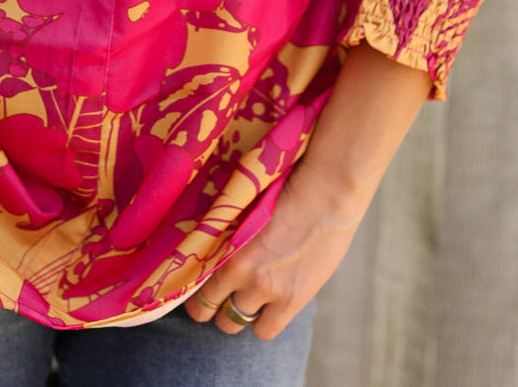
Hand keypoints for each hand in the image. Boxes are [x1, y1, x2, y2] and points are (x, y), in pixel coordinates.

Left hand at [184, 43, 431, 338]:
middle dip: (209, 304)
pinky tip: (268, 307)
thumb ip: (227, 227)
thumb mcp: (246, 203)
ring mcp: (263, 287)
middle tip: (218, 295)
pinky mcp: (290, 300)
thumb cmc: (288, 184)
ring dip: (235, 313)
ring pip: (231, 322)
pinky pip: (263, 331)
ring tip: (245, 298)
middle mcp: (236, 268)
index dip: (191, 285)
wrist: (328, 193)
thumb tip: (212, 237)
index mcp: (222, 240)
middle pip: (205, 307)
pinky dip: (262, 322)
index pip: (189, 278)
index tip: (195, 282)